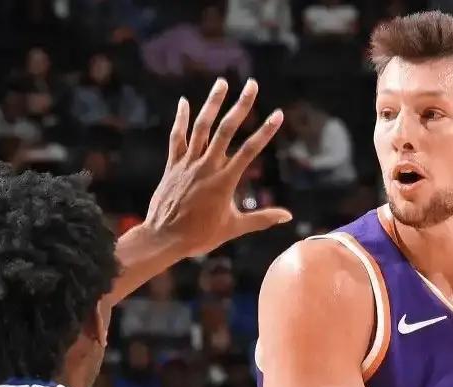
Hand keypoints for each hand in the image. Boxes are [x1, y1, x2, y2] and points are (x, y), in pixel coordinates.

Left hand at [143, 78, 292, 258]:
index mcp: (224, 181)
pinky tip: (185, 102)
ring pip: (202, 127)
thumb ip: (261, 219)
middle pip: (226, 130)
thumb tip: (287, 216)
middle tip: (252, 85)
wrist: (164, 238)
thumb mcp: (234, 228)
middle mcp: (207, 167)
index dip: (265, 131)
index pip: (250, 150)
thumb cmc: (200, 236)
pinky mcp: (172, 165)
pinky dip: (181, 119)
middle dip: (241, 105)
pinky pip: (177, 137)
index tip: (278, 114)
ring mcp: (188, 164)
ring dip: (213, 103)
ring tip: (222, 83)